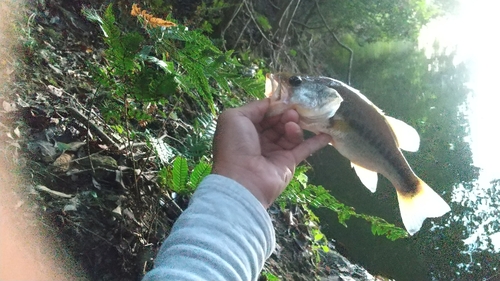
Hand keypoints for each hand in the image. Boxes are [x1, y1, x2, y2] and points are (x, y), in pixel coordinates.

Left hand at [212, 99, 330, 207]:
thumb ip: (254, 106)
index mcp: (245, 130)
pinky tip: (327, 133)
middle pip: (278, 122)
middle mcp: (260, 140)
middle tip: (292, 112)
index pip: (264, 114)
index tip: (286, 99)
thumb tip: (271, 102)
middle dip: (286, 114)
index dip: (274, 106)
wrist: (242, 181)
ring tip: (293, 124)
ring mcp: (275, 152)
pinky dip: (316, 141)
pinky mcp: (289, 163)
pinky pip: (305, 149)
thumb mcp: (235, 117)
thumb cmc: (235, 146)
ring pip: (290, 133)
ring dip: (295, 125)